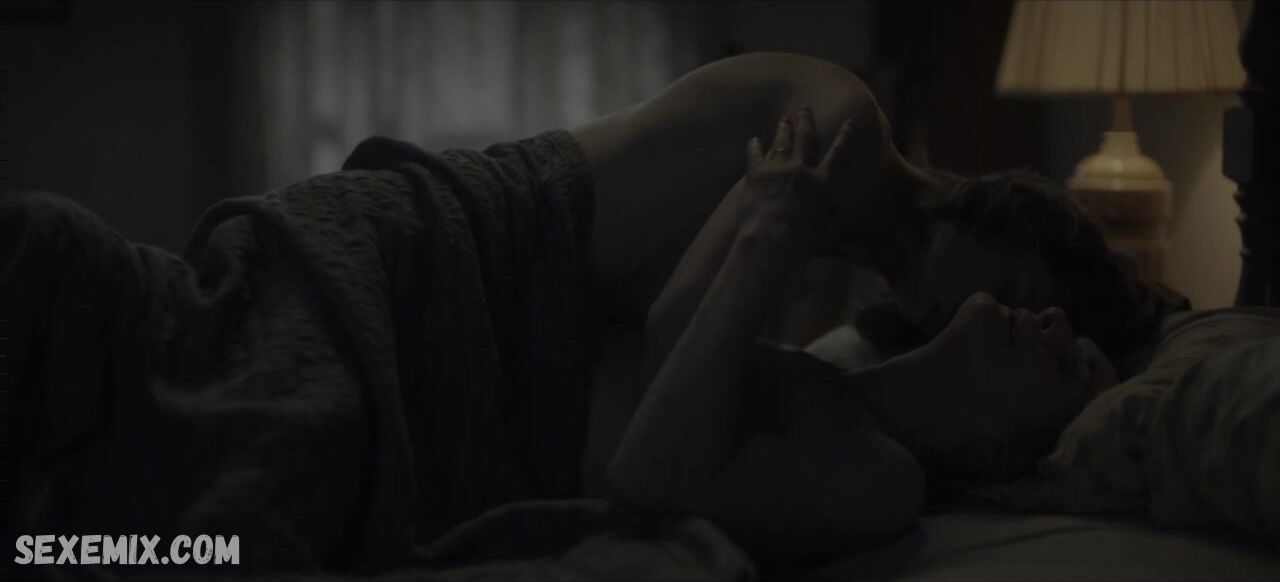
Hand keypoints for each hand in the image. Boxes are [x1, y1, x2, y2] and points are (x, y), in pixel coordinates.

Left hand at [738, 107, 854, 262]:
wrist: (769, 240)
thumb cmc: (800, 242)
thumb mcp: (824, 231)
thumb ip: (831, 217)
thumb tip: (837, 209)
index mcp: (822, 183)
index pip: (837, 154)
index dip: (844, 136)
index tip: (848, 122)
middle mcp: (801, 170)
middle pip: (805, 139)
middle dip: (805, 122)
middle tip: (803, 109)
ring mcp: (778, 169)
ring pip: (781, 142)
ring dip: (783, 129)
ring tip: (783, 120)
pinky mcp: (756, 173)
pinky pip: (755, 154)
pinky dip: (755, 146)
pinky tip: (754, 140)